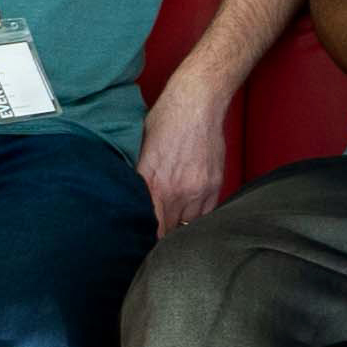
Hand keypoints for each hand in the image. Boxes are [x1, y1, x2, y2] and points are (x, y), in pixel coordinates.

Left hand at [136, 83, 238, 233]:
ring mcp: (199, 189)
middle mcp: (177, 191)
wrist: (196, 103)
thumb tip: (131, 203)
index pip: (151, 229)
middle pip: (170, 230)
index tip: (140, 243)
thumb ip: (139, 182)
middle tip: (155, 234)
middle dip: (161, 233)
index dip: (145, 240)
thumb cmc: (164, 122)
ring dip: (179, 225)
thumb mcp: (141, 152)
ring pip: (188, 224)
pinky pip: (207, 213)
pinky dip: (197, 215)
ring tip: (172, 222)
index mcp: (154, 185)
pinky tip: (189, 210)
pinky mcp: (215, 183)